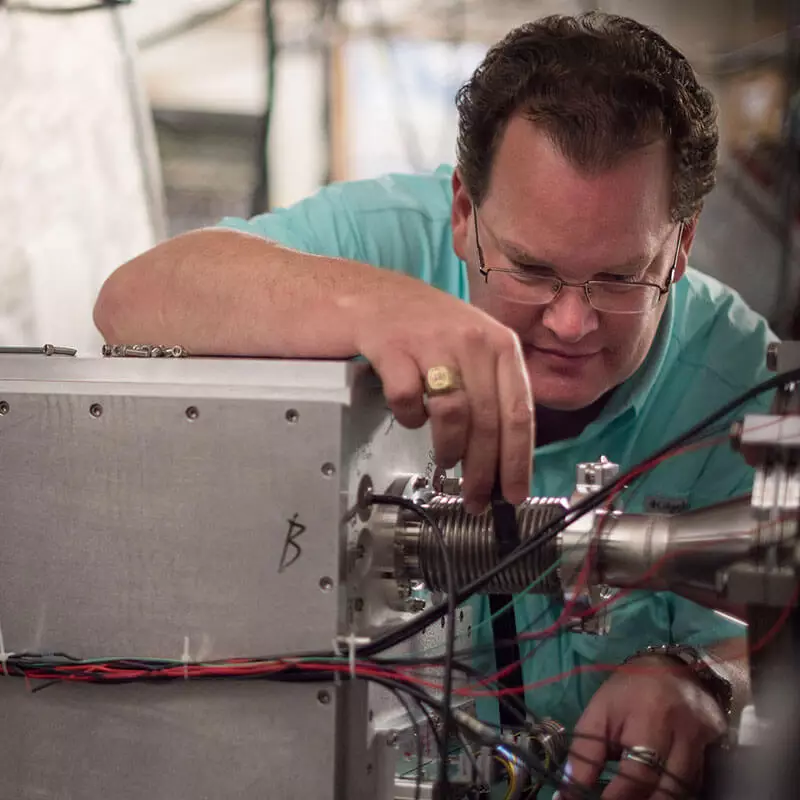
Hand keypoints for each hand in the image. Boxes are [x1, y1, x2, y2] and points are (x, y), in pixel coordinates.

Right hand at [350, 274, 532, 511]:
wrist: (362, 292)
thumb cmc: (416, 324)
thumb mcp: (467, 346)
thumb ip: (489, 386)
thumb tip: (501, 451)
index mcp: (498, 341)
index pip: (519, 411)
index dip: (517, 460)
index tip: (512, 493)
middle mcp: (471, 337)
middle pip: (488, 419)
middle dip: (483, 469)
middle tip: (475, 498)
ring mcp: (430, 339)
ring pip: (455, 413)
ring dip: (450, 448)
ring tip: (445, 460)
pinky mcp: (391, 344)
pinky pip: (408, 398)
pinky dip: (410, 417)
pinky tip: (409, 415)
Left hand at [562, 656, 726, 799]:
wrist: (673, 668)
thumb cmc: (630, 690)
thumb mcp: (600, 711)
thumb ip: (585, 752)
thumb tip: (569, 790)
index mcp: (649, 716)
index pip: (638, 774)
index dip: (617, 798)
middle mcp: (683, 732)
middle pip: (667, 790)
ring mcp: (704, 742)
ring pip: (685, 791)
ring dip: (657, 799)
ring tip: (635, 796)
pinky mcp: (716, 748)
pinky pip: (697, 783)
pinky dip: (675, 792)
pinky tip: (656, 791)